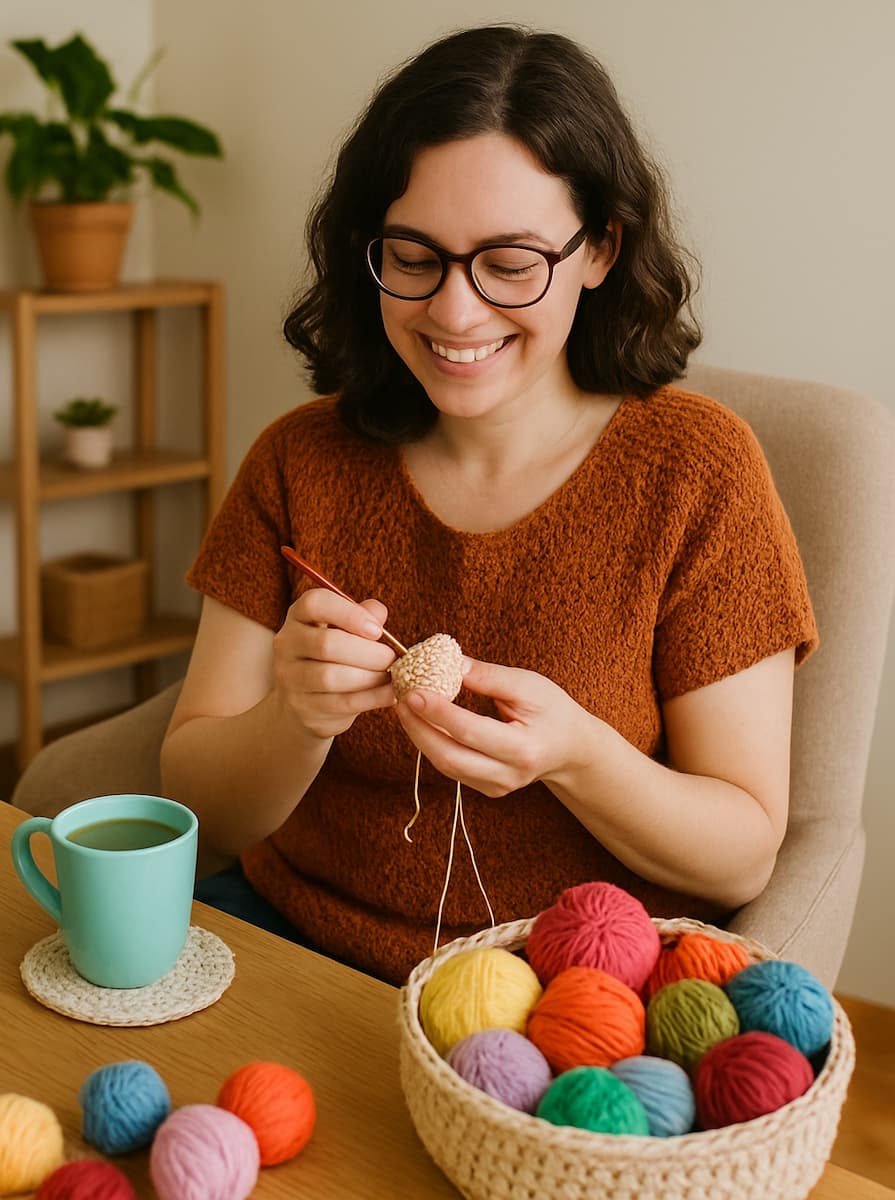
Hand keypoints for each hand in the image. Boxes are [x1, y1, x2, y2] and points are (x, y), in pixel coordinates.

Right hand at [272, 587, 396, 739]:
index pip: (315, 604)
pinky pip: (341, 702)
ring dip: (370, 677)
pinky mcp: (303, 708)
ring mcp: (290, 678)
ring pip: (331, 677)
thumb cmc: (334, 655)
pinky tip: (389, 693)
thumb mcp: (346, 629)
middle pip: (327, 644)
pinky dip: (372, 698)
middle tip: (392, 658)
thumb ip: (363, 615)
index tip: (377, 630)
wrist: (306, 700)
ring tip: (392, 676)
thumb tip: (378, 613)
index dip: (350, 614)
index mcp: (298, 616)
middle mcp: (287, 644)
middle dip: (368, 652)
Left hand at [394, 658, 591, 795]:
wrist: (571, 748)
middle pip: (450, 757)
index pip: (470, 731)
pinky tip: (422, 722)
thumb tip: (446, 662)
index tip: (413, 690)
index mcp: (523, 749)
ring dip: (420, 736)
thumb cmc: (552, 711)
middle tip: (401, 699)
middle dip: (419, 728)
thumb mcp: (527, 685)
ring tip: (406, 706)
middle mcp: (508, 775)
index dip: (438, 712)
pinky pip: (451, 768)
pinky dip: (432, 744)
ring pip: (446, 765)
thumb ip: (487, 676)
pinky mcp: (486, 789)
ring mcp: (497, 787)